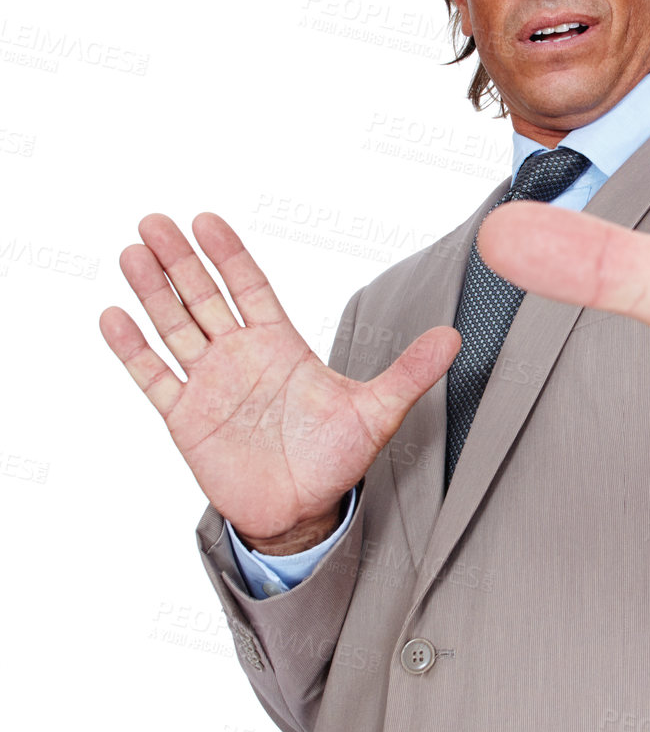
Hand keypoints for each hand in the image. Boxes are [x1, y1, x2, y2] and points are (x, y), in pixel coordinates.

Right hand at [100, 213, 459, 549]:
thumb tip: (454, 338)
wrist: (303, 511)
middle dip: (181, 261)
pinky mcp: (185, 418)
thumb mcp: (378, 412)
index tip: (207, 220)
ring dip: (152, 292)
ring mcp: (209, 384)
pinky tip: (113, 317)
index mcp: (281, 345)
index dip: (229, 255)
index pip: (250, 288)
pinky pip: (154, 377)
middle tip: (155, 222)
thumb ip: (409, 372)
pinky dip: (133, 349)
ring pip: (174, 327)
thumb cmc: (337, 458)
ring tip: (132, 253)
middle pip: (204, 297)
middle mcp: (240, 356)